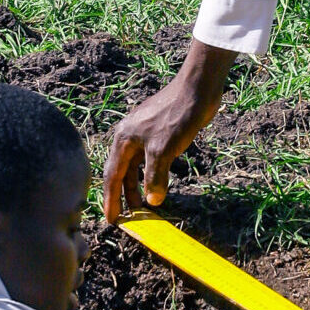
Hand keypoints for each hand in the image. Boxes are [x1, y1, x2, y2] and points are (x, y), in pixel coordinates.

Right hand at [101, 40, 236, 221]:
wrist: (197, 89)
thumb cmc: (177, 116)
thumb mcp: (163, 150)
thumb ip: (155, 177)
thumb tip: (153, 200)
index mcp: (123, 140)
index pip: (112, 176)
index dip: (111, 200)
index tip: (112, 220)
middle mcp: (129, 137)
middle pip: (122, 173)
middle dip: (123, 196)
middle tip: (127, 218)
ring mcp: (144, 134)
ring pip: (136, 167)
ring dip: (138, 186)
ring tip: (143, 207)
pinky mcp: (159, 133)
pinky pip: (149, 160)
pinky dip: (151, 175)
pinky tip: (158, 185)